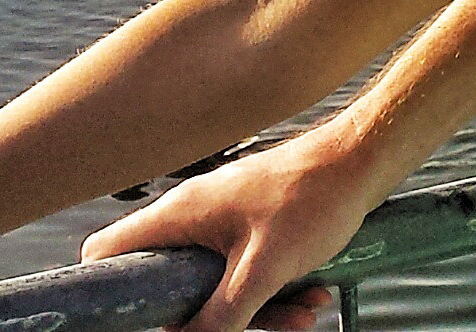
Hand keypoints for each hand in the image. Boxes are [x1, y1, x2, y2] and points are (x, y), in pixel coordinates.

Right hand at [80, 129, 389, 331]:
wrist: (366, 161)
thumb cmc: (313, 199)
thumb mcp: (262, 270)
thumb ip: (222, 314)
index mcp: (179, 215)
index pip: (109, 251)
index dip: (112, 287)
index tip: (144, 317)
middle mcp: (195, 216)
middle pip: (176, 284)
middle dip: (214, 315)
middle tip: (251, 325)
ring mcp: (226, 220)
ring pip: (221, 283)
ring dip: (261, 308)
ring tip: (305, 313)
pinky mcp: (256, 226)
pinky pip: (252, 270)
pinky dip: (280, 288)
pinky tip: (315, 294)